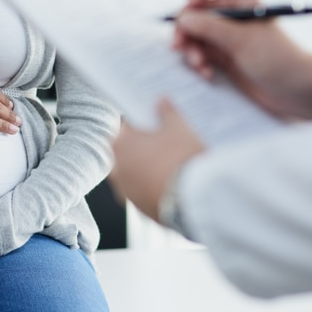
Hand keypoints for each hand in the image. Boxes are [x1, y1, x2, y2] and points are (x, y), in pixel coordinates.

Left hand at [108, 98, 203, 221]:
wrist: (195, 199)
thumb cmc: (182, 158)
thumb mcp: (178, 127)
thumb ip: (167, 112)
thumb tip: (161, 101)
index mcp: (118, 144)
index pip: (126, 128)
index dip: (142, 125)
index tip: (155, 123)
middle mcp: (116, 170)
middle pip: (129, 153)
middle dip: (145, 148)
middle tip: (168, 144)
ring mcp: (126, 193)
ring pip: (137, 175)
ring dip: (150, 170)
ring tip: (175, 166)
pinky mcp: (140, 210)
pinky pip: (146, 193)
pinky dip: (156, 188)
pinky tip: (175, 184)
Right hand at [172, 0, 311, 117]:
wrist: (297, 90)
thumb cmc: (280, 60)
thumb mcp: (242, 41)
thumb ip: (211, 27)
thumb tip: (183, 18)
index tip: (191, 13)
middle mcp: (230, 14)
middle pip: (193, 10)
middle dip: (186, 29)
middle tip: (180, 46)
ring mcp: (225, 35)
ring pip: (193, 34)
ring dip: (191, 50)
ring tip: (201, 65)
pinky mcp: (223, 55)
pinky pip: (199, 53)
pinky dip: (199, 63)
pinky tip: (208, 73)